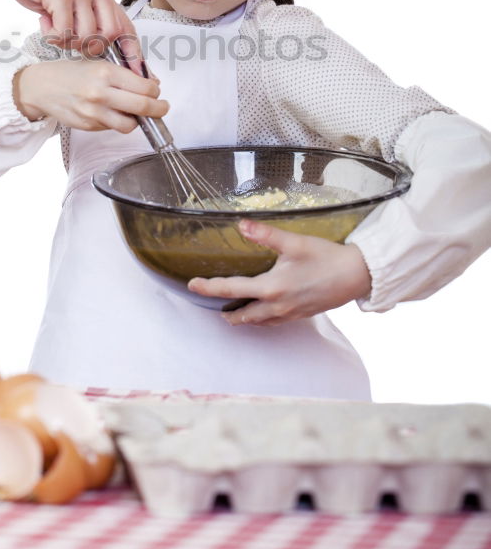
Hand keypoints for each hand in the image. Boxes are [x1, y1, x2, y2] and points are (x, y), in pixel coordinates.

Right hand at [0, 0, 143, 72]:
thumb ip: (84, 13)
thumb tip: (98, 43)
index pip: (125, 22)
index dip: (132, 49)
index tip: (136, 69)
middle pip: (110, 33)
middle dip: (92, 48)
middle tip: (71, 42)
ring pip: (87, 35)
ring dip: (68, 42)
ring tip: (53, 30)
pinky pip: (64, 31)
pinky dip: (52, 36)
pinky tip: (43, 22)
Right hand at [12, 57, 168, 131]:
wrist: (41, 86)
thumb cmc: (71, 72)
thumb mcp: (98, 63)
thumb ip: (125, 74)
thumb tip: (153, 84)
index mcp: (106, 72)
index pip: (145, 87)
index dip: (156, 91)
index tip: (156, 91)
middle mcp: (100, 93)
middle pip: (143, 107)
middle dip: (159, 109)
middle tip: (162, 108)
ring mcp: (93, 112)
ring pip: (130, 125)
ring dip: (138, 120)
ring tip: (136, 113)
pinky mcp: (88, 125)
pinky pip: (112, 128)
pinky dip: (117, 122)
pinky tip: (112, 112)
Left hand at [188, 218, 371, 325]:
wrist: (356, 275)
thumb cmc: (326, 257)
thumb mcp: (294, 243)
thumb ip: (266, 235)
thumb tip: (241, 225)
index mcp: (271, 288)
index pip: (231, 290)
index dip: (209, 288)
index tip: (192, 285)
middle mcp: (277, 306)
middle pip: (242, 315)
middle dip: (224, 311)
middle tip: (209, 303)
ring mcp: (289, 314)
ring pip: (257, 321)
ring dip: (242, 318)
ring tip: (230, 312)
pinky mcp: (300, 315)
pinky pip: (272, 322)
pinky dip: (260, 319)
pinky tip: (261, 311)